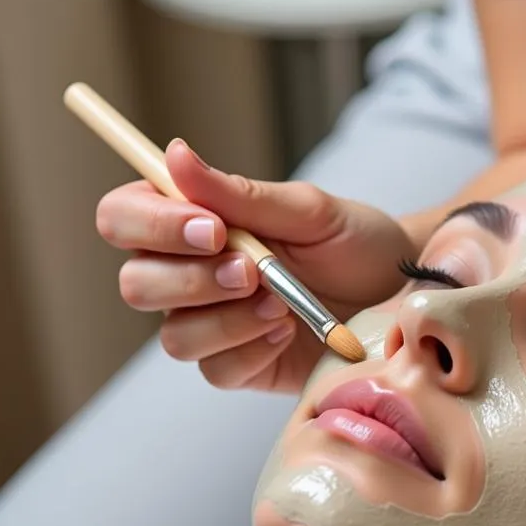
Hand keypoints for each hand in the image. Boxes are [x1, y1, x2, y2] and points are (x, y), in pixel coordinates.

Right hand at [96, 138, 414, 391]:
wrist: (401, 297)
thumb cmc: (356, 245)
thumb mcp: (309, 211)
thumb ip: (242, 193)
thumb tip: (174, 155)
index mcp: (192, 223)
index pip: (124, 217)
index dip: (152, 224)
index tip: (212, 228)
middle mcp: (189, 276)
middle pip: (136, 284)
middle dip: (191, 280)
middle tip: (253, 273)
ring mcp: (212, 326)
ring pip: (174, 337)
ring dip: (225, 320)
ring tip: (281, 305)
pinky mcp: (240, 367)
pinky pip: (216, 371)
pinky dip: (251, 350)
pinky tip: (287, 332)